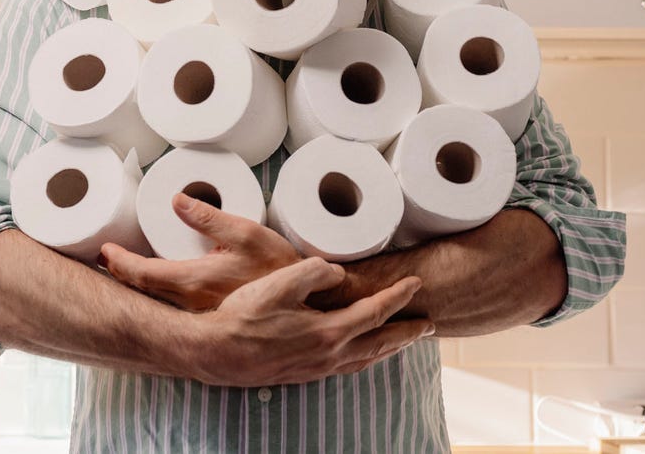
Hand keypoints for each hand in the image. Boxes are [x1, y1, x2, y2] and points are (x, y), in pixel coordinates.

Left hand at [100, 193, 300, 311]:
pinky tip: (158, 281)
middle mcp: (191, 302)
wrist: (305, 299)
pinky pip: (173, 305)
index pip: (142, 274)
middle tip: (106, 257)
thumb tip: (177, 200)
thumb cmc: (279, 267)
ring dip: (138, 283)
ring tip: (125, 265)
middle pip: (143, 290)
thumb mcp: (247, 232)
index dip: (119, 262)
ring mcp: (200, 311)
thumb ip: (209, 217)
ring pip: (156, 299)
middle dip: (120, 274)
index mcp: (195, 280)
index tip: (105, 250)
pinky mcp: (210, 313)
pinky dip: (157, 292)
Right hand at [189, 257, 434, 386]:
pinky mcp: (303, 373)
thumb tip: (338, 272)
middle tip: (429, 324)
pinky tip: (362, 355)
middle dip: (407, 332)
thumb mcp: (280, 282)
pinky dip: (365, 359)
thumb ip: (314, 271)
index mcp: (329, 332)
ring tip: (403, 340)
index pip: (376, 312)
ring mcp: (316, 368)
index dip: (399, 296)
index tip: (416, 282)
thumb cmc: (243, 316)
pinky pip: (348, 367)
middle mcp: (329, 355)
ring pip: (365, 359)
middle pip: (380, 343)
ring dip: (389, 348)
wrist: (215, 352)